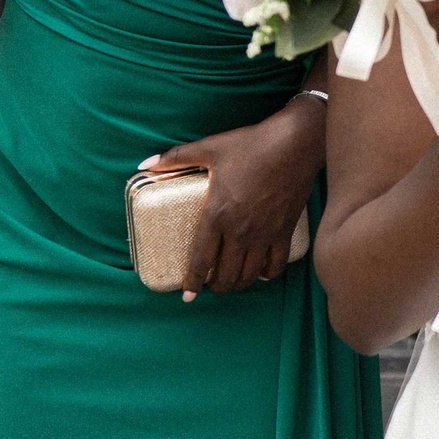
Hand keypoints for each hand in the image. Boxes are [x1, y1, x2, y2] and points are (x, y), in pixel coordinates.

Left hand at [141, 94, 325, 298]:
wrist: (295, 144)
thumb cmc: (251, 145)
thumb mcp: (209, 148)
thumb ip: (175, 158)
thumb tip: (144, 164)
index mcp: (216, 214)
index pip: (201, 260)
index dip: (192, 282)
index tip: (187, 295)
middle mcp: (239, 231)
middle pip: (225, 275)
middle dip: (215, 287)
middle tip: (210, 286)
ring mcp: (263, 234)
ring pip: (249, 275)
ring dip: (238, 284)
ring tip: (232, 283)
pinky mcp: (284, 231)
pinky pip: (276, 265)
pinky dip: (266, 274)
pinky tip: (260, 272)